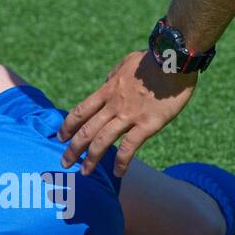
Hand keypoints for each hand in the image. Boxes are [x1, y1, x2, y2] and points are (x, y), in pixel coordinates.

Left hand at [58, 51, 197, 176]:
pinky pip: (129, 147)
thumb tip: (107, 84)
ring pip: (102, 141)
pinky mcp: (148, 124)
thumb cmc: (152, 60)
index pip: (81, 111)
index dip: (68, 126)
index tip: (60, 137)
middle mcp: (114, 104)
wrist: (173, 60)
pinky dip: (121, 162)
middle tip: (64, 162)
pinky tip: (118, 173)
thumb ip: (114, 77)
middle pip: (86, 130)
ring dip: (91, 159)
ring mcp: (130, 115)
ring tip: (84, 173)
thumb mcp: (125, 64)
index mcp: (108, 90)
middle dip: (73, 148)